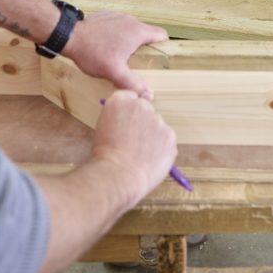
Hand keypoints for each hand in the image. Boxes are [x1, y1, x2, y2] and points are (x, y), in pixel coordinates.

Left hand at [62, 11, 167, 97]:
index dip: (162, 47)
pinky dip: (116, 34)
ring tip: (118, 55)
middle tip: (135, 62)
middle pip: (146, 33)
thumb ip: (133, 84)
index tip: (155, 59)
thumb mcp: (114, 72)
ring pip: (131, 29)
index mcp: (138, 31)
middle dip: (143, 47)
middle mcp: (131, 20)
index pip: (161, 35)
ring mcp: (118, 15)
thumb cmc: (94, 53)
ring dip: (129, 41)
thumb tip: (149, 95)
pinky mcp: (106, 15)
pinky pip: (118, 25)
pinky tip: (105, 46)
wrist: (70, 36)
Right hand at [90, 89, 177, 204]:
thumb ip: (118, 116)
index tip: (126, 124)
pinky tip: (149, 159)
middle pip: (145, 109)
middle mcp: (141, 105)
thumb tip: (127, 119)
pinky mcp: (170, 136)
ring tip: (139, 154)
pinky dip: (161, 148)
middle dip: (142, 122)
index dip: (128, 113)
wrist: (118, 175)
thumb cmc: (104, 156)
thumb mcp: (102, 126)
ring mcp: (158, 120)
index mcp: (120, 100)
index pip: (130, 97)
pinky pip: (166, 139)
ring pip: (157, 125)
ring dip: (152, 135)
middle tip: (132, 141)